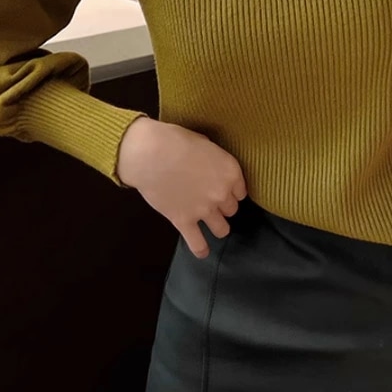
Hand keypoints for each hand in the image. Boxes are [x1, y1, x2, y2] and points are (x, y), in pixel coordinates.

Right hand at [116, 118, 247, 257]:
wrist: (149, 154)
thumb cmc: (175, 141)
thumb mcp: (204, 143)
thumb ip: (214, 159)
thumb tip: (210, 165)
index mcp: (230, 171)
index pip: (241, 191)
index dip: (231, 189)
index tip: (222, 187)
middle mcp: (222, 193)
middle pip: (231, 209)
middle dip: (222, 205)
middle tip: (210, 199)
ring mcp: (204, 210)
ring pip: (222, 229)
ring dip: (217, 225)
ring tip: (210, 222)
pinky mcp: (184, 221)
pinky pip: (198, 243)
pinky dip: (201, 249)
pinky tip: (203, 251)